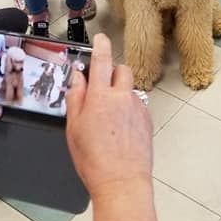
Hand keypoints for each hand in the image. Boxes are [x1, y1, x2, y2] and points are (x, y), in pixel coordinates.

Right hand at [65, 34, 152, 196]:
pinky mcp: (147, 119)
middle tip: (100, 87)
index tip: (100, 38)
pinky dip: (129, 108)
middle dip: (112, 73)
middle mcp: (122, 97)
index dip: (101, 46)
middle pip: (121, 70)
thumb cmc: (95, 160)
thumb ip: (75, 97)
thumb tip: (78, 78)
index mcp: (100, 97)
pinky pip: (137, 104)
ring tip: (109, 115)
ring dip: (120, 92)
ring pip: (130, 88)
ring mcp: (137, 107)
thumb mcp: (73, 128)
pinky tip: (119, 127)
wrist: (122, 182)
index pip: (102, 61)